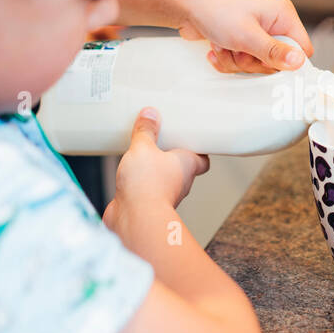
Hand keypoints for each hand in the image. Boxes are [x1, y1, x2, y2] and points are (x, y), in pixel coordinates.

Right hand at [104, 109, 209, 229]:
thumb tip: (150, 113)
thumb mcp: (143, 147)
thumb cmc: (147, 184)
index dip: (200, 149)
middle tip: (163, 141)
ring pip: (165, 178)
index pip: (203, 159)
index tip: (192, 138)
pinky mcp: (148, 204)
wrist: (134, 218)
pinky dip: (142, 181)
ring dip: (156, 169)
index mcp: (188, 165)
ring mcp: (165, 194)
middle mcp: (181, 182)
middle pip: (183, 167)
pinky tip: (130, 173)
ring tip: (143, 154)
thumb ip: (146, 130)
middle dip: (174, 156)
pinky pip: (147, 189)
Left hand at [177, 0, 313, 74]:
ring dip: (236, 62)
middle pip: (277, 61)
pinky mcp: (240, 39)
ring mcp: (255, 31)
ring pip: (256, 64)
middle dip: (254, 63)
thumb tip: (299, 63)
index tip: (268, 65)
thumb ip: (274, 52)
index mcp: (282, 15)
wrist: (183, 3)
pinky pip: (241, 61)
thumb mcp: (247, 36)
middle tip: (239, 50)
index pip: (302, 49)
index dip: (288, 62)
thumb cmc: (214, 8)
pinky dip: (227, 60)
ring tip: (223, 45)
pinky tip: (216, 49)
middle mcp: (271, 22)